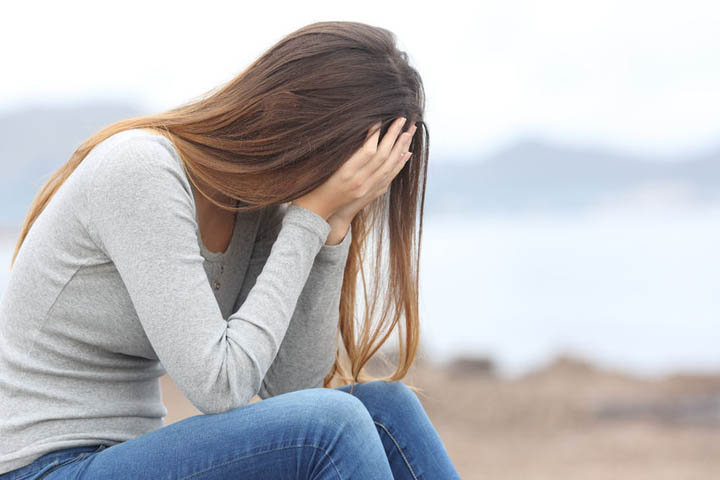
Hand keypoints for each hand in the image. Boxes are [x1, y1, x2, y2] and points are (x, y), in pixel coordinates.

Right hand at [291, 116, 416, 221]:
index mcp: (345, 173)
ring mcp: (366, 190)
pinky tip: (406, 153)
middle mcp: (359, 182)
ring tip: (409, 132)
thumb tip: (349, 129)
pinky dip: (399, 164)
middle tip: (403, 119)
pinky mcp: (369, 194)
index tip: (381, 117)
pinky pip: (389, 177)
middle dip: (393, 136)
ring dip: (400, 148)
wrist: (315, 213)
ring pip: (389, 167)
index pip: (368, 151)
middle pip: (383, 157)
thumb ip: (335, 151)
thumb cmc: (311, 186)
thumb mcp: (318, 166)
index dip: (376, 134)